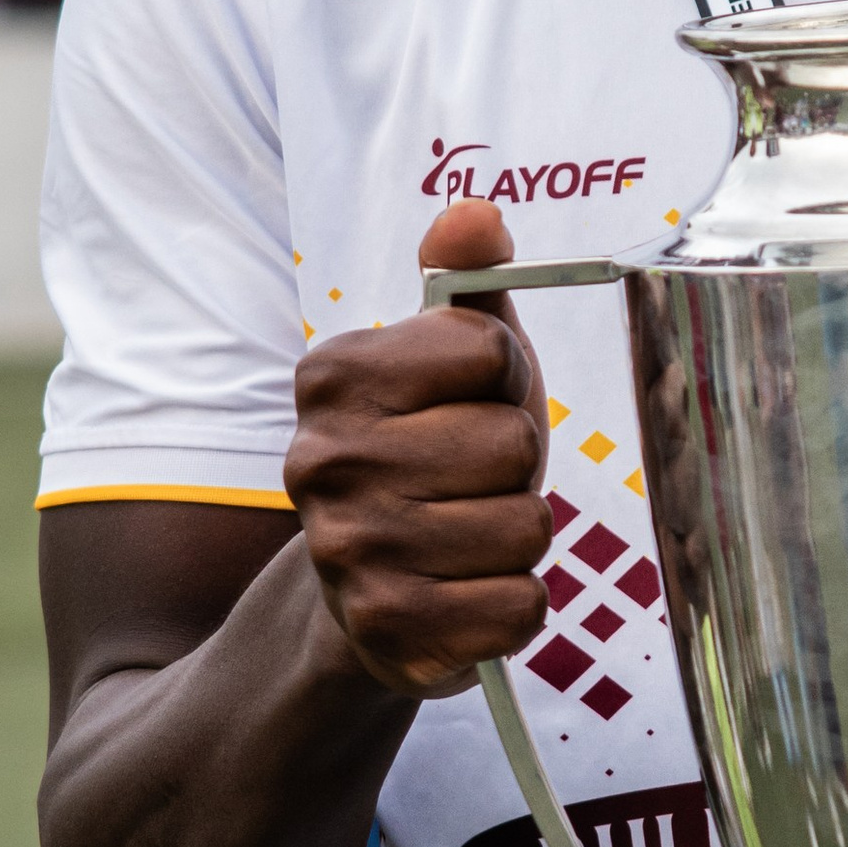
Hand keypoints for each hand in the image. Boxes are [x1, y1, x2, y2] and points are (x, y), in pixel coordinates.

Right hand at [282, 200, 554, 696]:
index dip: (502, 381)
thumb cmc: (428, 457)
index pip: (490, 350)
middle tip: (465, 484)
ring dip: (517, 537)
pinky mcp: (387, 632)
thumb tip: (474, 214)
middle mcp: (320, 461)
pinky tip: (466, 594)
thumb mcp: (447, 362)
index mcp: (331, 375)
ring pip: (526, 527)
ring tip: (464, 539)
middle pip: (513, 442)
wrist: (365, 595)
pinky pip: (521, 606)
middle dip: (513, 467)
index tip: (461, 404)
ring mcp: (348, 552)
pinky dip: (513, 604)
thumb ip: (463, 284)